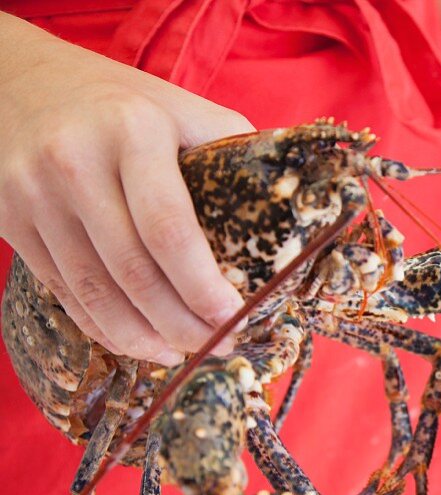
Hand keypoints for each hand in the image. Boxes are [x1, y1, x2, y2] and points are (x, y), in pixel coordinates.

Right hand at [0, 14, 253, 363]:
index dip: (203, 285)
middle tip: (220, 346)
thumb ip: (233, 151)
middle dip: (182, 324)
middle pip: (133, 271)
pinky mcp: (9, 219)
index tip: (236, 317)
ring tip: (182, 355)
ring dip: (143, 338)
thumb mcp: (182, 107)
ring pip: (93, 292)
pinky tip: (138, 341)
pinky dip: (104, 327)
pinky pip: (63, 291)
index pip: (169, 228)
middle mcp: (76, 163)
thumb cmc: (123, 102)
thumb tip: (294, 210)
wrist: (20, 77)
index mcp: (134, 132)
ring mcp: (35, 195)